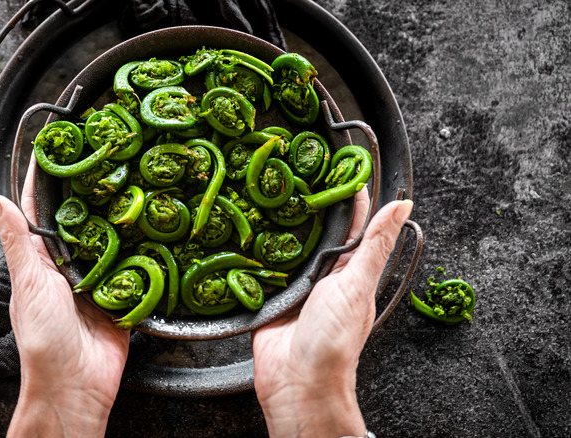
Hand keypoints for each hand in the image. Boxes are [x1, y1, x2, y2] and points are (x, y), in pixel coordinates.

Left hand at [0, 161, 129, 436]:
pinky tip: (157, 228)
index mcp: (42, 261)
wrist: (76, 386)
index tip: (58, 147)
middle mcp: (71, 266)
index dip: (49, 180)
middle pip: (84, 221)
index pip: (42, 211)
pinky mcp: (125, 296)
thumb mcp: (28, 284)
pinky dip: (146, 251)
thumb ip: (19, 242)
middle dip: (94, 192)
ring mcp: (100, 281)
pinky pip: (137, 269)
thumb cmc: (43, 340)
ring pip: (113, 240)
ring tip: (138, 183)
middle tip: (111, 158)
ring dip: (122, 217)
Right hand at [252, 190, 412, 436]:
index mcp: (348, 269)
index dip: (346, 191)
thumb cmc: (334, 339)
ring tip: (260, 188)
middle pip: (313, 229)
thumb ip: (374, 244)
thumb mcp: (357, 284)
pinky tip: (238, 229)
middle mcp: (321, 273)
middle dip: (303, 201)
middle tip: (287, 166)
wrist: (298, 382)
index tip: (337, 158)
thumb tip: (404, 205)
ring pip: (283, 244)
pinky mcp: (266, 295)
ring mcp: (292, 284)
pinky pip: (257, 268)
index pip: (350, 221)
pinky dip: (250, 250)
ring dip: (274, 222)